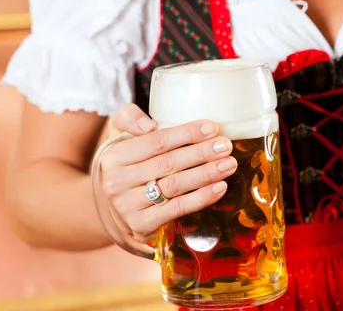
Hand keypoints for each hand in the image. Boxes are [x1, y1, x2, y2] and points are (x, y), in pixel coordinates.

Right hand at [99, 104, 235, 240]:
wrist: (116, 208)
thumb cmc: (128, 164)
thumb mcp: (120, 137)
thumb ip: (129, 118)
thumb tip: (149, 125)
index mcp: (113, 156)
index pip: (156, 142)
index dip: (186, 134)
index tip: (212, 128)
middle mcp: (117, 181)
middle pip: (168, 163)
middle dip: (201, 153)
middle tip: (225, 146)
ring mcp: (127, 206)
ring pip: (175, 186)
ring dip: (206, 174)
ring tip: (229, 164)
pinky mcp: (141, 225)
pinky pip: (177, 209)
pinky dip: (201, 198)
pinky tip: (220, 187)